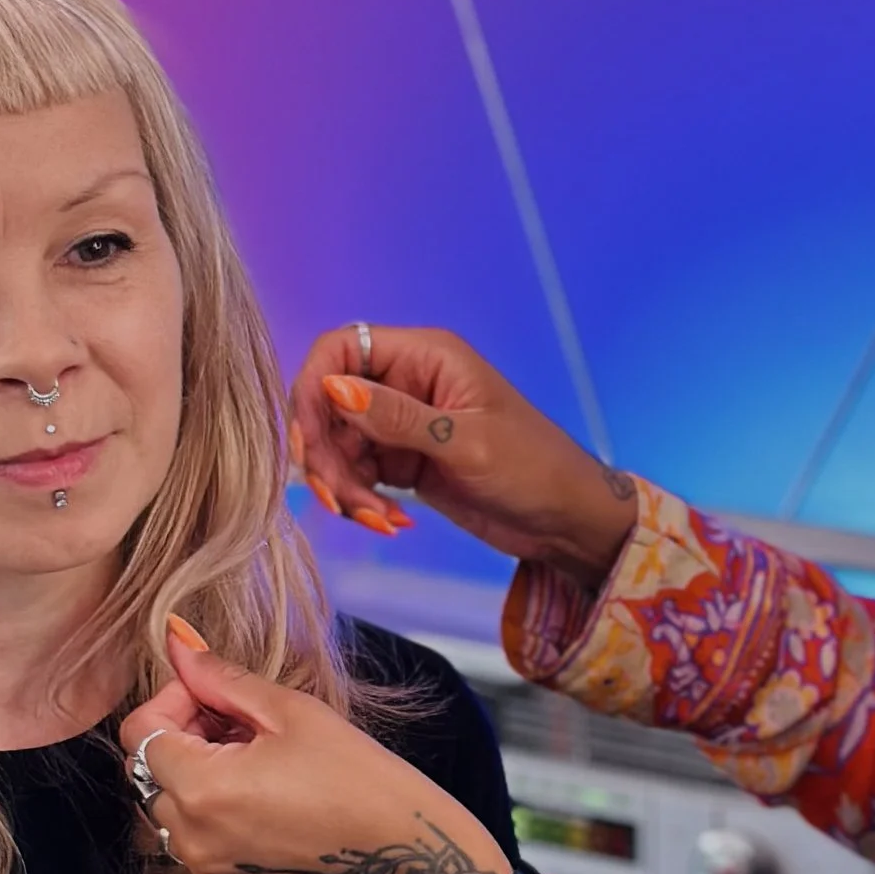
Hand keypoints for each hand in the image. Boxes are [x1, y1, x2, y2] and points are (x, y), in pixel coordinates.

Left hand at [121, 626, 512, 873]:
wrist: (410, 862)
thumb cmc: (363, 781)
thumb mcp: (294, 714)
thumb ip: (223, 679)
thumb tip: (176, 642)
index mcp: (202, 789)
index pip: (139, 733)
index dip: (171, 702)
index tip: (214, 696)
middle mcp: (191, 840)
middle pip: (147, 774)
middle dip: (182, 740)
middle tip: (240, 726)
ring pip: (166, 814)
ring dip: (193, 782)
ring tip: (251, 765)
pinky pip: (194, 849)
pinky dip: (211, 821)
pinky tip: (262, 804)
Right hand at [287, 323, 638, 585]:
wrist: (566, 521)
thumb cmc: (534, 469)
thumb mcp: (464, 443)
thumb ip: (396, 418)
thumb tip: (332, 388)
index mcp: (425, 355)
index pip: (339, 349)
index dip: (311, 390)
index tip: (308, 443)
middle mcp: (406, 382)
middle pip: (328, 405)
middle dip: (327, 457)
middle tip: (342, 503)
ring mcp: (402, 424)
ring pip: (338, 447)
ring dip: (343, 489)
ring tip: (381, 522)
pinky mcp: (403, 462)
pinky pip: (356, 475)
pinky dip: (361, 502)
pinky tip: (392, 524)